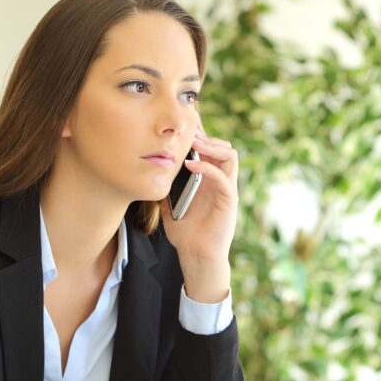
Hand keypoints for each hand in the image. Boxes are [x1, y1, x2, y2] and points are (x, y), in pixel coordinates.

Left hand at [162, 125, 238, 302]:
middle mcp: (220, 181)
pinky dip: (208, 168)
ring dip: (213, 146)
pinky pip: (224, 178)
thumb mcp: (169, 203)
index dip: (202, 134)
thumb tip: (149, 169)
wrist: (195, 255)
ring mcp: (226, 190)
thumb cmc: (185, 232)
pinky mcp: (229, 201)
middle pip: (223, 147)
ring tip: (194, 143)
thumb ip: (166, 185)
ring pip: (230, 156)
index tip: (186, 124)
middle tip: (189, 131)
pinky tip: (190, 165)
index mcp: (209, 179)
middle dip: (207, 136)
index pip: (211, 149)